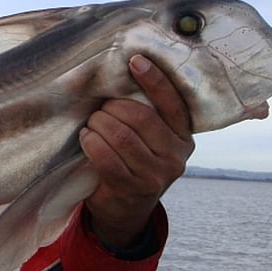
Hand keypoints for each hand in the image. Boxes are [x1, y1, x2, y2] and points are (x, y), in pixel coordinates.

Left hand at [80, 54, 194, 249]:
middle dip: (112, 108)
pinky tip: (87, 139)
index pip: (173, 104)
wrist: (125, 210)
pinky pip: (106, 156)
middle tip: (100, 109)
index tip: (135, 61)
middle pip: (139, 117)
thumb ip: (149, 115)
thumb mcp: (152, 140)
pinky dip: (91, 142)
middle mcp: (175, 157)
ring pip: (120, 135)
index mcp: (184, 138)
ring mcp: (155, 175)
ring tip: (92, 124)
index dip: (154, 80)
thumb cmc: (134, 162)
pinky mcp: (132, 188)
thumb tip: (126, 72)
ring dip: (98, 124)